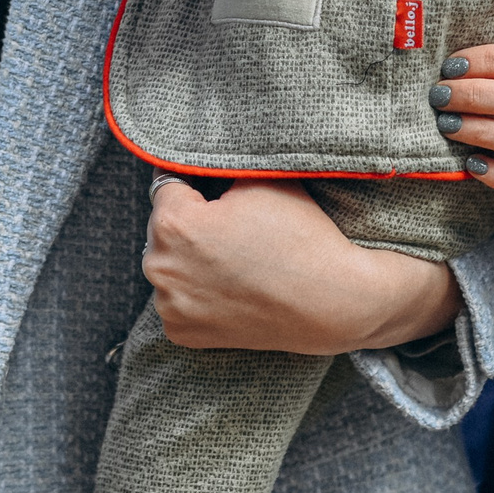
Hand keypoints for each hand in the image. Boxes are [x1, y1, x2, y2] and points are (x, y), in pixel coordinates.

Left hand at [144, 177, 458, 353]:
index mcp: (174, 224)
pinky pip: (177, 300)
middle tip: (229, 226)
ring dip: (187, 258)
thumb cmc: (299, 235)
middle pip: (164, 228)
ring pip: (169, 264)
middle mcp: (160, 267)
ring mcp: (170, 305)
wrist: (333, 302)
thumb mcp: (257, 181)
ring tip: (229, 257)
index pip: (168, 185)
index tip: (211, 186)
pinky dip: (194, 293)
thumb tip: (194, 160)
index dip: (194, 182)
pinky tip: (226, 286)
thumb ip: (215, 167)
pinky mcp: (182, 333)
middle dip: (189, 221)